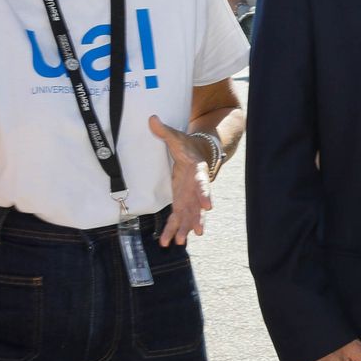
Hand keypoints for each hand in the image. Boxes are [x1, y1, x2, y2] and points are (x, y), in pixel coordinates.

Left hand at [148, 115, 213, 245]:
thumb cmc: (187, 145)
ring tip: (180, 242)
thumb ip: (164, 131)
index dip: (205, 194)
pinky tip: (168, 242)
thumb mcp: (177, 137)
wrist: (198, 152)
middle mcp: (196, 188)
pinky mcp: (182, 202)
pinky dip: (174, 229)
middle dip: (196, 219)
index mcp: (197, 172)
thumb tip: (151, 118)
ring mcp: (190, 197)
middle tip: (196, 232)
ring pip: (189, 216)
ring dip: (185, 229)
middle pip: (198, 206)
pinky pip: (178, 218)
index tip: (209, 206)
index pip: (203, 184)